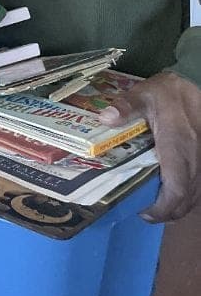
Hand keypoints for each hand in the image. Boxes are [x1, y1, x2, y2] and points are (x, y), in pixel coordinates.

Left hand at [98, 71, 200, 222]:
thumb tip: (105, 118)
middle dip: (169, 212)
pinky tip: (173, 192)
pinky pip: (199, 184)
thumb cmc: (167, 91)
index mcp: (177, 145)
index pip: (177, 187)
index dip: (163, 207)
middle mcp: (193, 157)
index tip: (145, 212)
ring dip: (180, 206)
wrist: (194, 81)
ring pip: (196, 194)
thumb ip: (125, 106)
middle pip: (187, 198)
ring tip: (159, 208)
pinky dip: (188, 194)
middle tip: (148, 214)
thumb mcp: (143, 94)